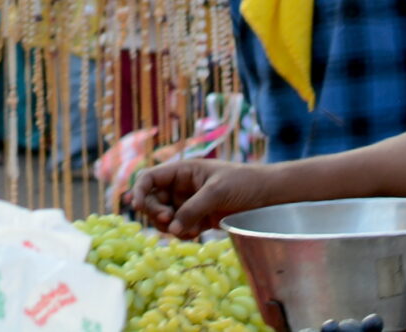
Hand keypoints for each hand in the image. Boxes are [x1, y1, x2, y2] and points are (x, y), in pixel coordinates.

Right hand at [129, 158, 283, 240]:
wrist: (267, 196)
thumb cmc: (243, 183)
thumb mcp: (216, 191)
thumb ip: (192, 208)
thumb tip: (171, 228)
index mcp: (182, 171)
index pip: (150, 178)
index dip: (139, 190)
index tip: (137, 206)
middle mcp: (181, 187)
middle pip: (152, 201)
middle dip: (155, 212)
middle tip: (168, 221)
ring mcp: (189, 204)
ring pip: (164, 218)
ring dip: (169, 226)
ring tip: (187, 230)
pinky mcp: (198, 220)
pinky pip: (179, 229)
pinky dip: (182, 234)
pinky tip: (194, 234)